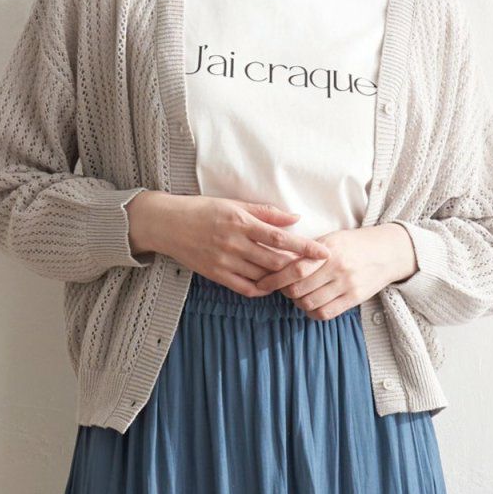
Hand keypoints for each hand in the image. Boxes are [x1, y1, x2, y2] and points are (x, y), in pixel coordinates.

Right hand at [125, 193, 331, 292]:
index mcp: (242, 222)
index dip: (305, 247)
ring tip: (297, 278)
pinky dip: (263, 289)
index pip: (281, 238)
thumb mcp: (234, 204)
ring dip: (282, 280)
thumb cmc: (203, 210)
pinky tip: (272, 286)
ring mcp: (225, 261)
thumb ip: (266, 213)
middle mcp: (234, 243)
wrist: (168, 224)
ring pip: (263, 277)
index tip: (324, 253)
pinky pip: (246, 288)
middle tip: (315, 270)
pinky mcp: (217, 275)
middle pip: (275, 262)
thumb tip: (295, 218)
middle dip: (298, 267)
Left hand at [260, 222, 418, 319]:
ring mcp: (346, 285)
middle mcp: (336, 268)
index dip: (274, 279)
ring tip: (298, 295)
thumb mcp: (331, 240)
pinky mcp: (354, 299)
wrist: (387, 252)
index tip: (261, 283)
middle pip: (298, 289)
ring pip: (309, 303)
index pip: (294, 269)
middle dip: (284, 291)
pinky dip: (312, 312)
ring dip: (297, 303)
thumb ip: (307, 251)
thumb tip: (276, 261)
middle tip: (282, 288)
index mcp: (327, 250)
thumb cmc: (353, 245)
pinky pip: (325, 313)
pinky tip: (311, 305)